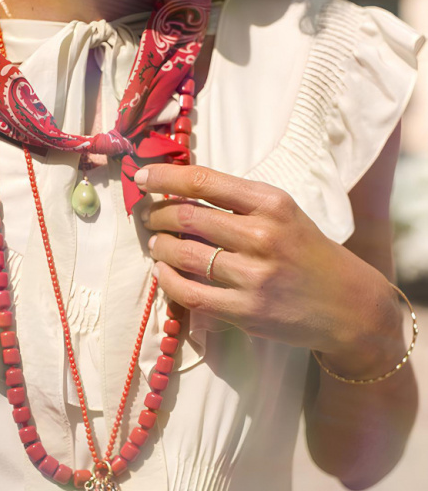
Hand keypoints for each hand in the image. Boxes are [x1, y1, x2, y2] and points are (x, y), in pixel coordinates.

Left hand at [135, 164, 397, 359]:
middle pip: (186, 216)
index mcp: (272, 203)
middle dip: (156, 215)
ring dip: (159, 247)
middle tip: (148, 218)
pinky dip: (168, 281)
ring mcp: (254, 276)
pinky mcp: (246, 312)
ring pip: (183, 255)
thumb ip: (240, 204)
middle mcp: (263, 235)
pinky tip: (163, 273)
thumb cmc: (310, 254)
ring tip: (156, 244)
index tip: (142, 178)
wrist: (349, 305)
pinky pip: (190, 293)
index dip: (164, 178)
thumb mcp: (286, 215)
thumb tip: (180, 195)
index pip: (204, 181)